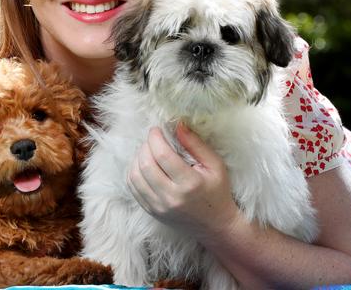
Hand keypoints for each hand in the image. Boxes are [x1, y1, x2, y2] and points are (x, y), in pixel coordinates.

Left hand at [127, 123, 240, 237]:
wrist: (216, 225)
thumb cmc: (218, 192)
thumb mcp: (215, 165)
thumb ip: (195, 144)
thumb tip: (177, 125)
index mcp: (189, 184)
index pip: (162, 155)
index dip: (155, 138)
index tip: (156, 129)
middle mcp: (171, 198)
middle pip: (146, 164)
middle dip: (145, 145)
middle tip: (152, 139)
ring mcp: (158, 207)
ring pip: (135, 176)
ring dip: (137, 158)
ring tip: (147, 150)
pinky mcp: (151, 211)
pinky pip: (133, 188)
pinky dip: (133, 172)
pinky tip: (143, 165)